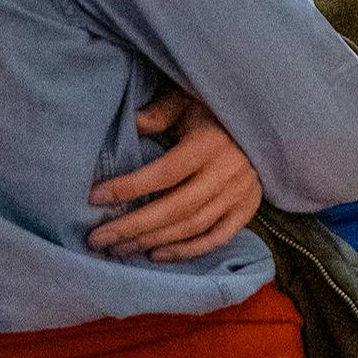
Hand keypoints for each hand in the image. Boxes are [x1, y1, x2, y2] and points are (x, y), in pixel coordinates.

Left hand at [87, 92, 263, 261]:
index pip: (165, 173)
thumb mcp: (185, 102)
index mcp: (210, 144)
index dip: (129, 187)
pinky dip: (187, 251)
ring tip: (119, 249)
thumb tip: (129, 125)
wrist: (263, 124)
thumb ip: (158, 114)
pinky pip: (216, 238)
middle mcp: (228, 174)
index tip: (94, 198)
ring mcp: (240, 195)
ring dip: (153, 241)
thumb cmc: (213, 112)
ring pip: (193, 227)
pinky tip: (157, 255)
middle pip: (176, 208)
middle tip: (98, 239)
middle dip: (133, 226)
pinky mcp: (247, 211)